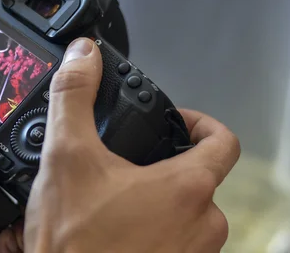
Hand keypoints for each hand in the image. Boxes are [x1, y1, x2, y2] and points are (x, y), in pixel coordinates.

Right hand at [24, 38, 240, 252]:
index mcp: (187, 188)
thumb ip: (75, 97)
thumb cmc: (75, 243)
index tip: (176, 119)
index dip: (200, 120)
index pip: (222, 140)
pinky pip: (174, 241)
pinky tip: (114, 230)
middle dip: (164, 164)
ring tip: (115, 198)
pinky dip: (151, 229)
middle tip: (128, 164)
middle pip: (198, 177)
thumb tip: (82, 55)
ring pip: (186, 212)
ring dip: (156, 199)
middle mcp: (202, 226)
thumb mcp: (66, 156)